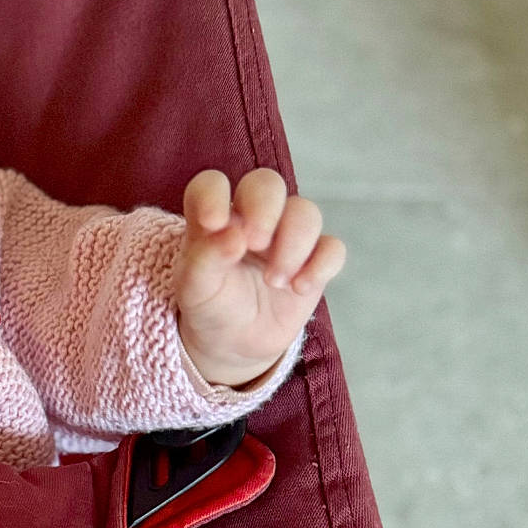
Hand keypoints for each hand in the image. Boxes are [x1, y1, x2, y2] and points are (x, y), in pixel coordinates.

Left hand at [172, 168, 346, 387]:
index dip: (213, 193)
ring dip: (294, 244)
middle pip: (267, 184)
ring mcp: (286, 237)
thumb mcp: (194, 289)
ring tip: (274, 282)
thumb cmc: (209, 306)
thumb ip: (204, 259)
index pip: (212, 185)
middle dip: (265, 208)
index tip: (212, 223)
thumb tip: (233, 235)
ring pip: (305, 212)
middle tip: (255, 243)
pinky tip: (299, 289)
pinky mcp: (313, 262)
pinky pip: (332, 248)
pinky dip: (321, 265)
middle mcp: (252, 219)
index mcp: (216, 219)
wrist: (232, 344)